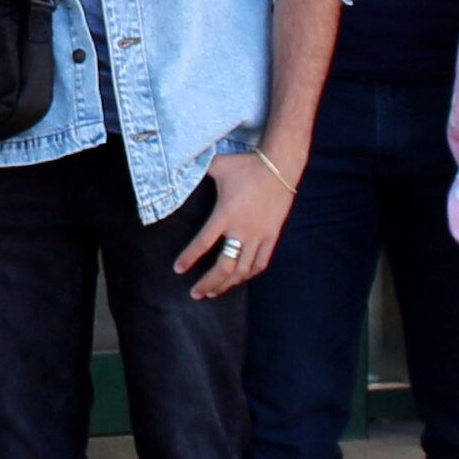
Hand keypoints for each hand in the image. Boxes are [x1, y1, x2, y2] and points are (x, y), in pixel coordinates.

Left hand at [176, 149, 297, 300]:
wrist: (280, 166)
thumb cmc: (247, 165)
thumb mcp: (218, 165)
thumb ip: (197, 170)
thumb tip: (179, 167)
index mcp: (225, 214)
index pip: (203, 242)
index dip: (189, 258)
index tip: (178, 270)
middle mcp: (242, 229)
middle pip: (224, 266)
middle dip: (208, 283)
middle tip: (195, 294)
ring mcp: (259, 235)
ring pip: (242, 269)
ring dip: (227, 284)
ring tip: (213, 292)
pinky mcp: (272, 235)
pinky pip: (261, 262)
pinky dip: (249, 274)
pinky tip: (239, 279)